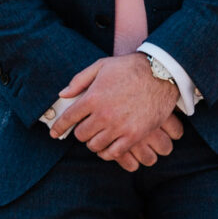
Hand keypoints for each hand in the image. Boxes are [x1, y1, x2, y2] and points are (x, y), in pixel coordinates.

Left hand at [50, 55, 181, 168]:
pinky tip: (108, 147)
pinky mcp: (134, 135)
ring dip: (94, 142)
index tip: (54, 133)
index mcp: (93, 97)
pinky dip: (108, 152)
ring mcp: (119, 126)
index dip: (58, 127)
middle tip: (86, 128)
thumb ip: (80, 80)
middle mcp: (103, 114)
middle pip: (81, 134)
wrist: (163, 73)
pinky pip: (113, 153)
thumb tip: (62, 94)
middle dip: (81, 131)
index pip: (68, 118)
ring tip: (98, 136)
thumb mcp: (103, 66)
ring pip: (95, 145)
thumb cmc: (132, 67)